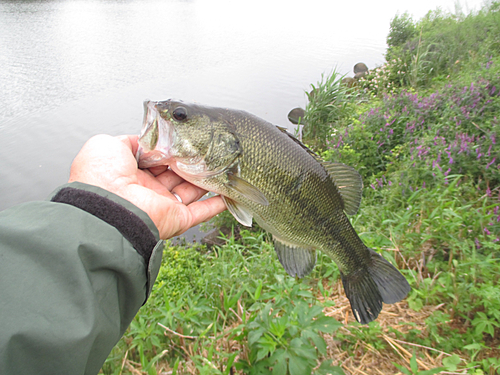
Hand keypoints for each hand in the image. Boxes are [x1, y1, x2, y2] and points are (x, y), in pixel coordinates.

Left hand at [68, 134, 226, 238]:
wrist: (107, 206)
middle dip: (189, 161)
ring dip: (206, 178)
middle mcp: (147, 190)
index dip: (169, 149)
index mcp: (130, 173)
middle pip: (176, 173)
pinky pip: (202, 212)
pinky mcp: (177, 218)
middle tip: (204, 148)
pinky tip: (228, 192)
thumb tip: (147, 139)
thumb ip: (131, 140)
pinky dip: (217, 203)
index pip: (156, 159)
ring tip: (220, 163)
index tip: (183, 139)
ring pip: (191, 190)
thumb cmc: (101, 176)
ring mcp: (163, 205)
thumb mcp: (109, 145)